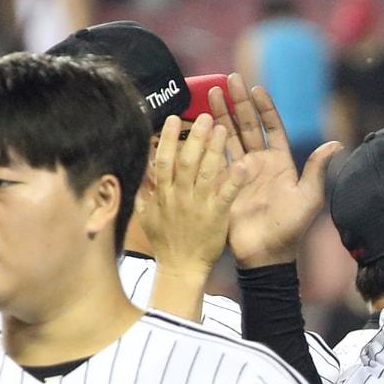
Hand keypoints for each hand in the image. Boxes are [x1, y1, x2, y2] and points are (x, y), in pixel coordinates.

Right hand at [138, 115, 246, 300]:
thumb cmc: (165, 242)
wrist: (181, 268)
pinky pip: (226, 195)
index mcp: (163, 194)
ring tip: (223, 128)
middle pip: (186, 161)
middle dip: (194, 137)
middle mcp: (179, 196)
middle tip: (204, 116)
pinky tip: (243, 165)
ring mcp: (198, 206)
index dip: (167, 138)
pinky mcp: (216, 218)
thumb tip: (140, 167)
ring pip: (205, 172)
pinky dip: (234, 180)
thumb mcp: (146, 214)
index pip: (163, 160)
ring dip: (214, 149)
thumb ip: (144, 190)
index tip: (174, 118)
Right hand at [210, 72, 340, 267]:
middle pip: (247, 126)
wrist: (265, 254)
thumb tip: (336, 145)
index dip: (264, 108)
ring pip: (228, 137)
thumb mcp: (309, 198)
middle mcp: (260, 164)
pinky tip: (199, 121)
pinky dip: (206, 139)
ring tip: (209, 92)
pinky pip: (213, 157)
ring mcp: (239, 173)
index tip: (256, 88)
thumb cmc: (290, 229)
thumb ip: (317, 170)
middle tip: (228, 79)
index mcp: (280, 163)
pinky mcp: (223, 183)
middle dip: (238, 102)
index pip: (272, 128)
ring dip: (219, 115)